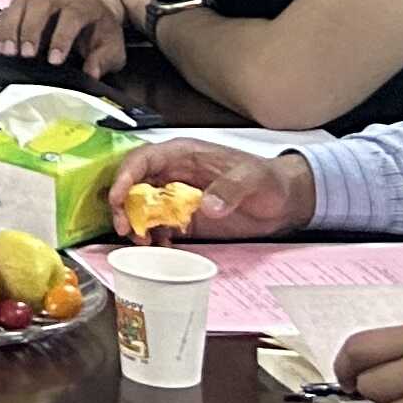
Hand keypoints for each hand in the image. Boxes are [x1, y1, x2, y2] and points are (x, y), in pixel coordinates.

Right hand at [0, 0, 128, 79]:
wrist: (92, 15)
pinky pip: (8, 11)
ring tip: (8, 51)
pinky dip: (2, 28)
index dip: (62, 37)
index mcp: (85, 5)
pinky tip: (1, 46)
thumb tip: (92, 72)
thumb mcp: (112, 49)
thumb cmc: (99, 33)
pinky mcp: (25, 6)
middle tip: (26, 54)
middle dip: (31, 29)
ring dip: (11, 28)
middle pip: (41, 4)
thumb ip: (104, 60)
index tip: (54, 60)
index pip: (72, 15)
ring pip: (21, 5)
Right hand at [105, 138, 315, 237]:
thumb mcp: (251, 178)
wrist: (284, 202)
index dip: (125, 176)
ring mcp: (179, 197)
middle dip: (123, 205)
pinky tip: (160, 248)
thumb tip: (207, 206)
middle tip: (125, 228)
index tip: (118, 197)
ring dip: (137, 224)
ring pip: (144, 208)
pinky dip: (155, 238)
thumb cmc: (268, 179)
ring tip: (142, 242)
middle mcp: (174, 174)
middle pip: (135, 184)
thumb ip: (229, 189)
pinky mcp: (186, 219)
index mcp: (183, 154)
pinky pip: (161, 227)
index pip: (143, 159)